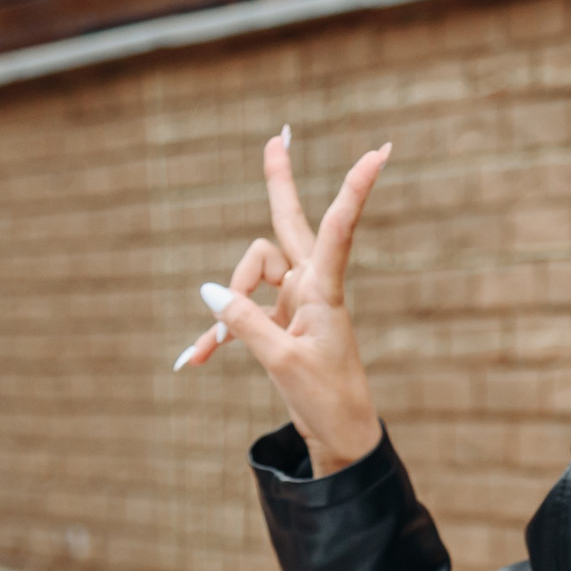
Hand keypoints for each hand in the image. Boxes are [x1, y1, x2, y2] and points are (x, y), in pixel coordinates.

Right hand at [173, 131, 390, 475]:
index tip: (377, 153)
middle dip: (279, 183)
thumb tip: (210, 291)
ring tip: (210, 350)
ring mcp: (294, 301)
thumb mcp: (281, 362)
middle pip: (288, 223)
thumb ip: (244, 322)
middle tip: (278, 135)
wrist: (340, 435)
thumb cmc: (325, 399)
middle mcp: (311, 287)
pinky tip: (193, 361)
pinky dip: (218, 336)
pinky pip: (238, 314)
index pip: (337, 229)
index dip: (353, 189)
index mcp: (325, 291)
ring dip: (226, 308)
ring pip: (246, 276)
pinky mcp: (278, 320)